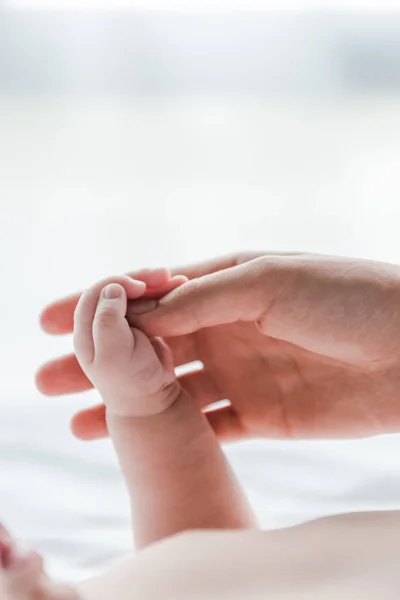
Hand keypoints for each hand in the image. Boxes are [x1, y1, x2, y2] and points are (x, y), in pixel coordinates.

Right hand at [36, 253, 399, 440]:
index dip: (97, 307)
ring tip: (73, 417)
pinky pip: (203, 424)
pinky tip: (133, 441)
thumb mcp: (268, 282)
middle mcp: (226, 326)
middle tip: (44, 378)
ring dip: (122, 401)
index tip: (47, 320)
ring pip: (167, 389)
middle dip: (97, 359)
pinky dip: (169, 431)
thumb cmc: (349, 298)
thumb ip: (202, 300)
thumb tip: (138, 312)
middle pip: (148, 346)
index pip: (148, 296)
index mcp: (224, 284)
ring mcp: (241, 371)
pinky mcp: (262, 413)